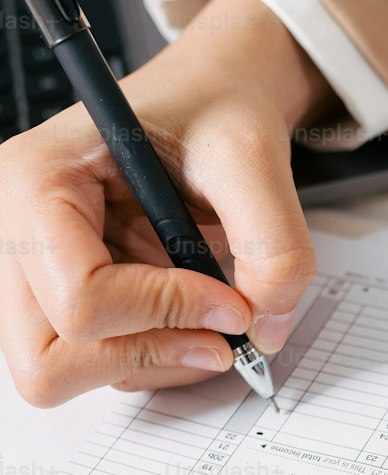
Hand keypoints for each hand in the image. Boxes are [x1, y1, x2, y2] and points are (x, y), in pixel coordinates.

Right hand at [0, 0, 331, 405]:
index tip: (233, 302)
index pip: (80, 299)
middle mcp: (17, 233)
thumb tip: (265, 331)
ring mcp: (36, 274)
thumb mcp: (254, 155)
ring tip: (215, 317)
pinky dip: (159, 357)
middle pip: (45, 361)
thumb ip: (275, 244)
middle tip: (219, 336)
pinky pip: (101, 364)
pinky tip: (195, 316)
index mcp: (38, 181)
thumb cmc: (214, 109)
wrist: (216, 100)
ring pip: (69, 374)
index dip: (165, 314)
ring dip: (158, 361)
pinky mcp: (67, 300)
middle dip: (145, 356)